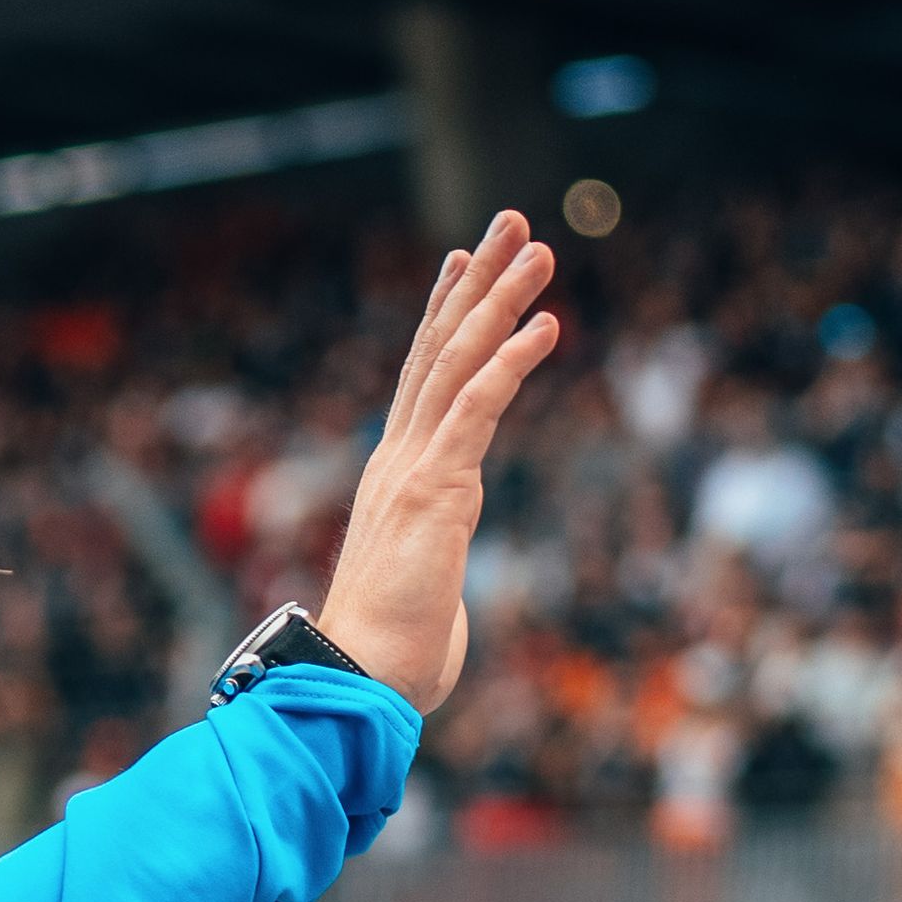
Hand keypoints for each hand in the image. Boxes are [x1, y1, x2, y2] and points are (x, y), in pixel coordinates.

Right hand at [312, 219, 570, 722]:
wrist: (356, 680)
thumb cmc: (389, 657)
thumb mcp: (425, 596)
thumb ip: (435, 577)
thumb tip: (443, 603)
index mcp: (397, 476)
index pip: (423, 377)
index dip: (444, 314)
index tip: (461, 261)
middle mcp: (399, 458)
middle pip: (441, 348)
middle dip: (477, 280)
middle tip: (508, 221)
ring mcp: (414, 469)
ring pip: (460, 363)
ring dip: (502, 300)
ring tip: (539, 250)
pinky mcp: (435, 489)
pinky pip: (477, 409)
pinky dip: (512, 362)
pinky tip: (545, 324)